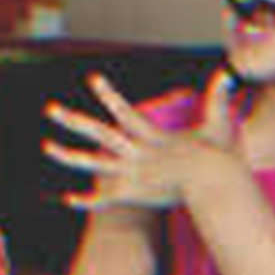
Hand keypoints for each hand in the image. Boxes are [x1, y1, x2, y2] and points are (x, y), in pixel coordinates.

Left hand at [43, 69, 237, 211]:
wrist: (216, 184)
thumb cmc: (220, 158)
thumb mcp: (219, 125)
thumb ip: (219, 99)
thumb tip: (228, 73)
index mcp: (151, 137)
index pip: (124, 112)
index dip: (108, 95)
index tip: (92, 79)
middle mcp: (135, 152)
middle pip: (97, 133)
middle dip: (72, 120)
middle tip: (50, 109)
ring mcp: (131, 173)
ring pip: (92, 164)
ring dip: (67, 155)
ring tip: (46, 146)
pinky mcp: (132, 193)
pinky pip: (104, 200)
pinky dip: (86, 202)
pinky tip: (66, 200)